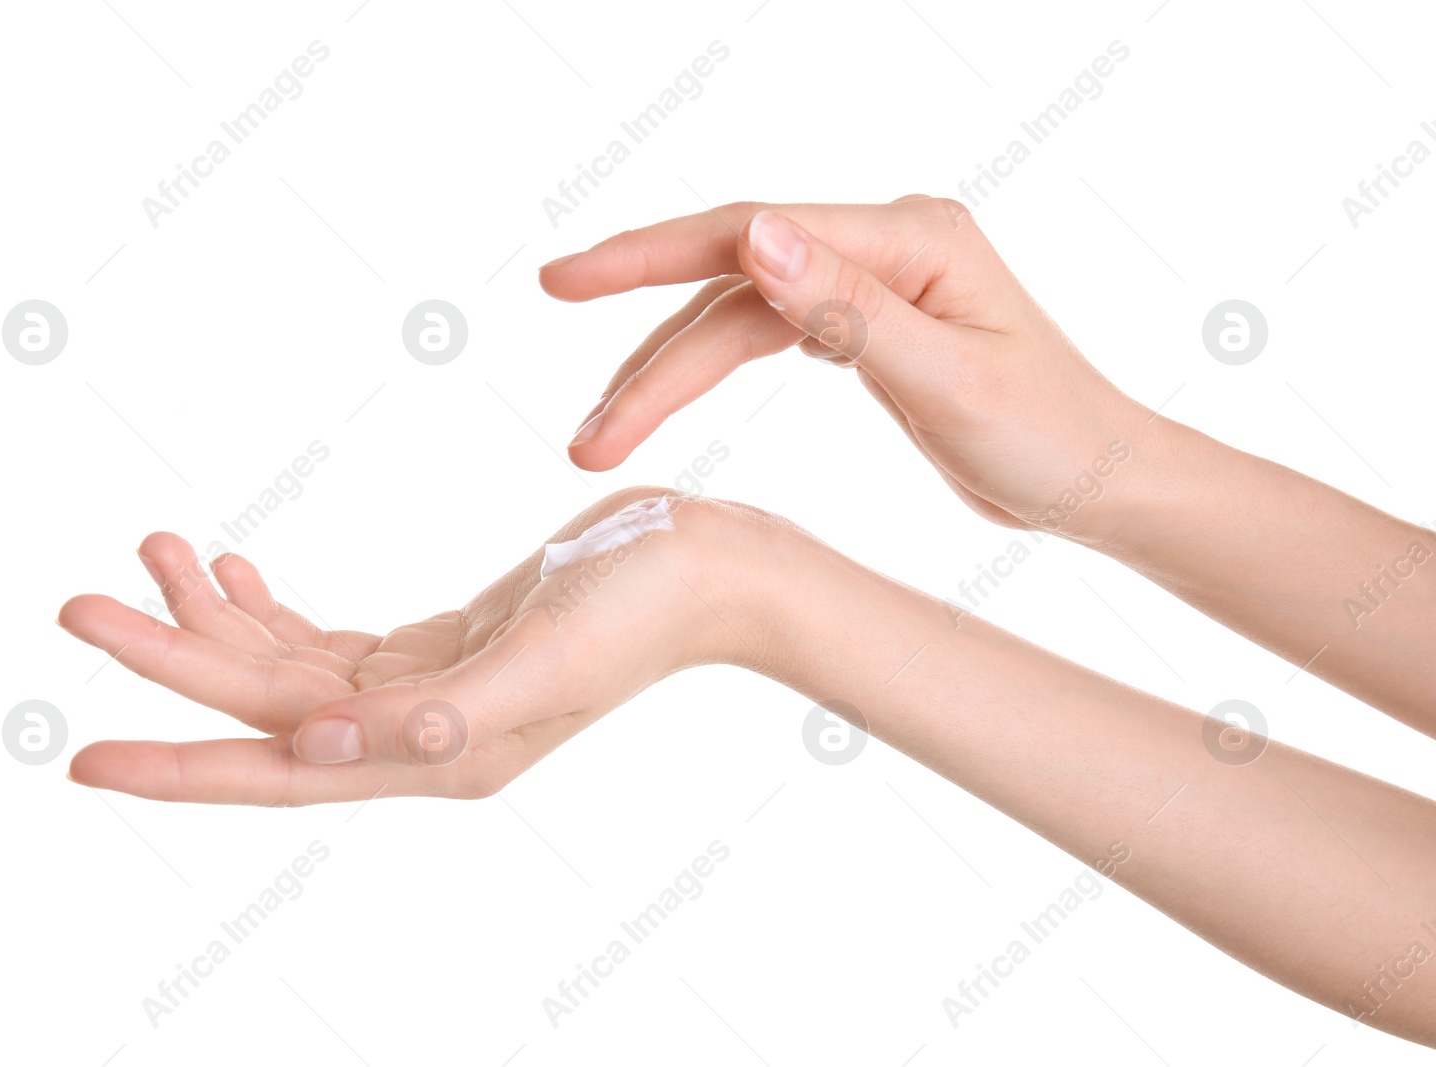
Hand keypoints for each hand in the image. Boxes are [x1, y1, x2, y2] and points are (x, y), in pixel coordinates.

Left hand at [58, 489, 755, 804]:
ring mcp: (428, 691)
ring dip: (215, 617)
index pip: (281, 767)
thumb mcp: (541, 660)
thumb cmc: (644, 607)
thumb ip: (432, 718)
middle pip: (265, 708)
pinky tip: (231, 569)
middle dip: (171, 658)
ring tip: (151, 550)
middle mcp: (421, 735)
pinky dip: (272, 606)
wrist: (711, 565)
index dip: (182, 765)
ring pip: (289, 668)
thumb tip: (310, 750)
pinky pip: (328, 640)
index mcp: (438, 754)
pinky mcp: (441, 645)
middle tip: (77, 605)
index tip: (81, 752)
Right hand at [541, 197, 1152, 540]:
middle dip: (638, 326)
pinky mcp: (861, 326)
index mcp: (907, 238)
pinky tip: (663, 395)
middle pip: (728, 273)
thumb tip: (755, 237)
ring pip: (735, 315)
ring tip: (596, 434)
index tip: (568, 283)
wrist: (1097, 481)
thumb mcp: (950, 378)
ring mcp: (869, 283)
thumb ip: (849, 309)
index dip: (650, 256)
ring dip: (663, 371)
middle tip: (554, 348)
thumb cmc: (1050, 435)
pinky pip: (761, 336)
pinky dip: (705, 368)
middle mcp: (881, 245)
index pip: (751, 233)